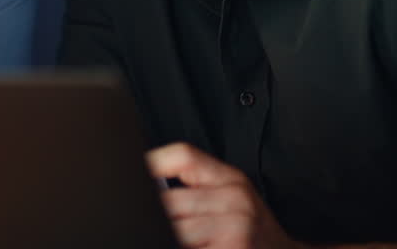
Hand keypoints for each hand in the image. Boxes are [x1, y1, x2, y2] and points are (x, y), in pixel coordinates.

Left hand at [147, 142, 303, 248]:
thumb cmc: (254, 232)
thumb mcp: (233, 199)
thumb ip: (198, 186)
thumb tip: (152, 184)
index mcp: (231, 179)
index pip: (184, 156)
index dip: (156, 163)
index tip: (142, 175)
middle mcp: (236, 198)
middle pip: (172, 198)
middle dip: (162, 215)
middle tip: (169, 222)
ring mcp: (235, 226)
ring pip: (176, 227)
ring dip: (172, 235)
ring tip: (185, 238)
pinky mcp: (234, 247)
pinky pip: (185, 243)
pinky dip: (180, 243)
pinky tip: (193, 244)